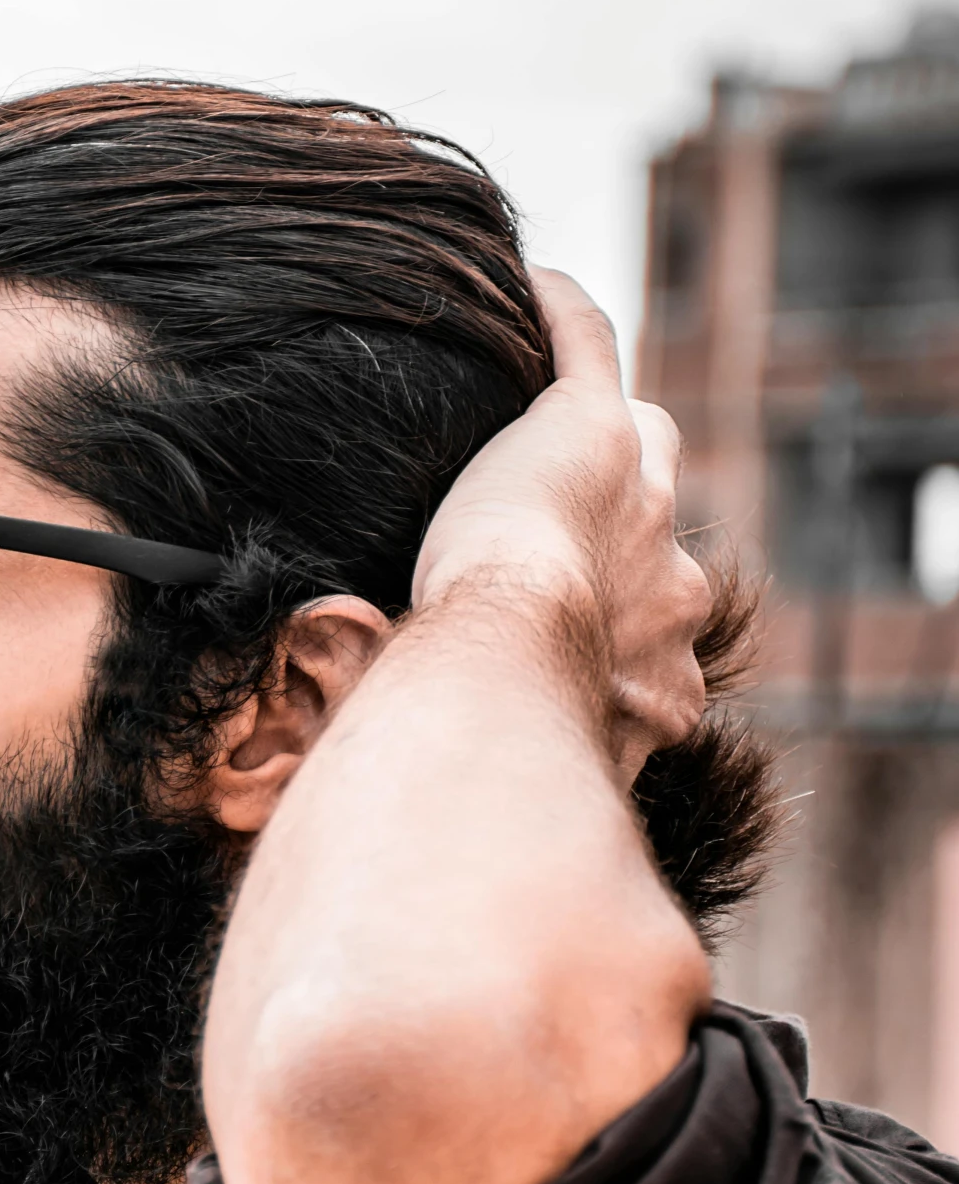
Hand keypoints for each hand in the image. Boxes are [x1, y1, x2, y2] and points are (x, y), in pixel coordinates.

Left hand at [411, 269, 709, 784]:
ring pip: (636, 454)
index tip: (566, 634)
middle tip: (551, 536)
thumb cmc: (505, 732)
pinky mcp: (595, 424)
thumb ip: (543, 797)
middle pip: (656, 543)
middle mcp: (678, 585)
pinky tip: (534, 284)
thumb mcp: (540, 785)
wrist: (507, 652)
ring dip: (598, 443)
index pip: (652, 633)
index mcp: (667, 668)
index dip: (609, 628)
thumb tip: (535, 898)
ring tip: (552, 417)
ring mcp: (646, 498)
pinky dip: (562, 315)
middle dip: (615, 542)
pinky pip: (585, 350)